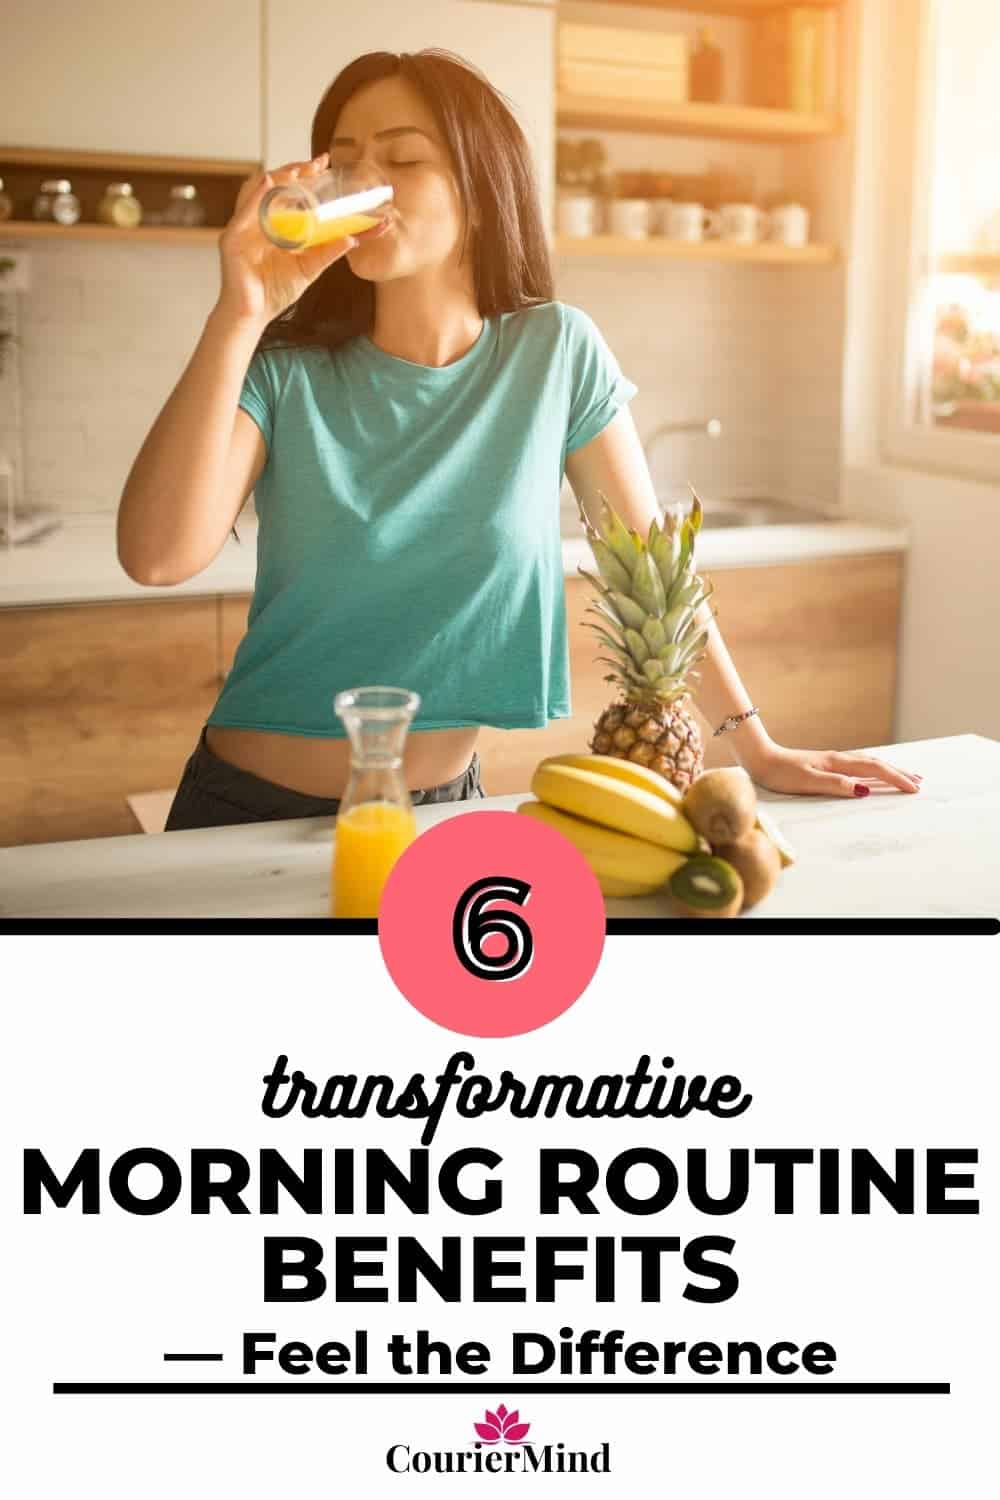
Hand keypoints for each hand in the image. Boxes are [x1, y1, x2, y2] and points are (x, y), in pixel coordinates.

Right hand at [214, 152, 357, 327]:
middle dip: (294, 170)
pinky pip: (243, 213)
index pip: (287, 189)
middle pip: (272, 184)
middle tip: (316, 163)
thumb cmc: (274, 291)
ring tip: (296, 172)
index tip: (323, 163)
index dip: (303, 174)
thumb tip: (352, 238)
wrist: (254, 315)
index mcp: (273, 222)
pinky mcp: (232, 239)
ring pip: (256, 191)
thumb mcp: (308, 268)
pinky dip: (255, 197)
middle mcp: (257, 219)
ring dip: (276, 178)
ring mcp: (243, 227)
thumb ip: (327, 252)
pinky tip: (268, 186)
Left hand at [740, 738, 922, 797]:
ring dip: (889, 769)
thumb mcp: (807, 781)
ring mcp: (833, 760)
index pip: (875, 770)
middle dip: (899, 773)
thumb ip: (836, 785)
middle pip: (877, 763)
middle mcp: (839, 759)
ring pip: (869, 762)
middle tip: (919, 783)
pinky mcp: (826, 764)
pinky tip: (872, 771)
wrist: (760, 759)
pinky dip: (873, 768)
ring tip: (905, 775)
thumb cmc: (780, 773)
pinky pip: (858, 764)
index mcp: (838, 763)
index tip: (914, 789)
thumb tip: (864, 790)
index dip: (896, 779)